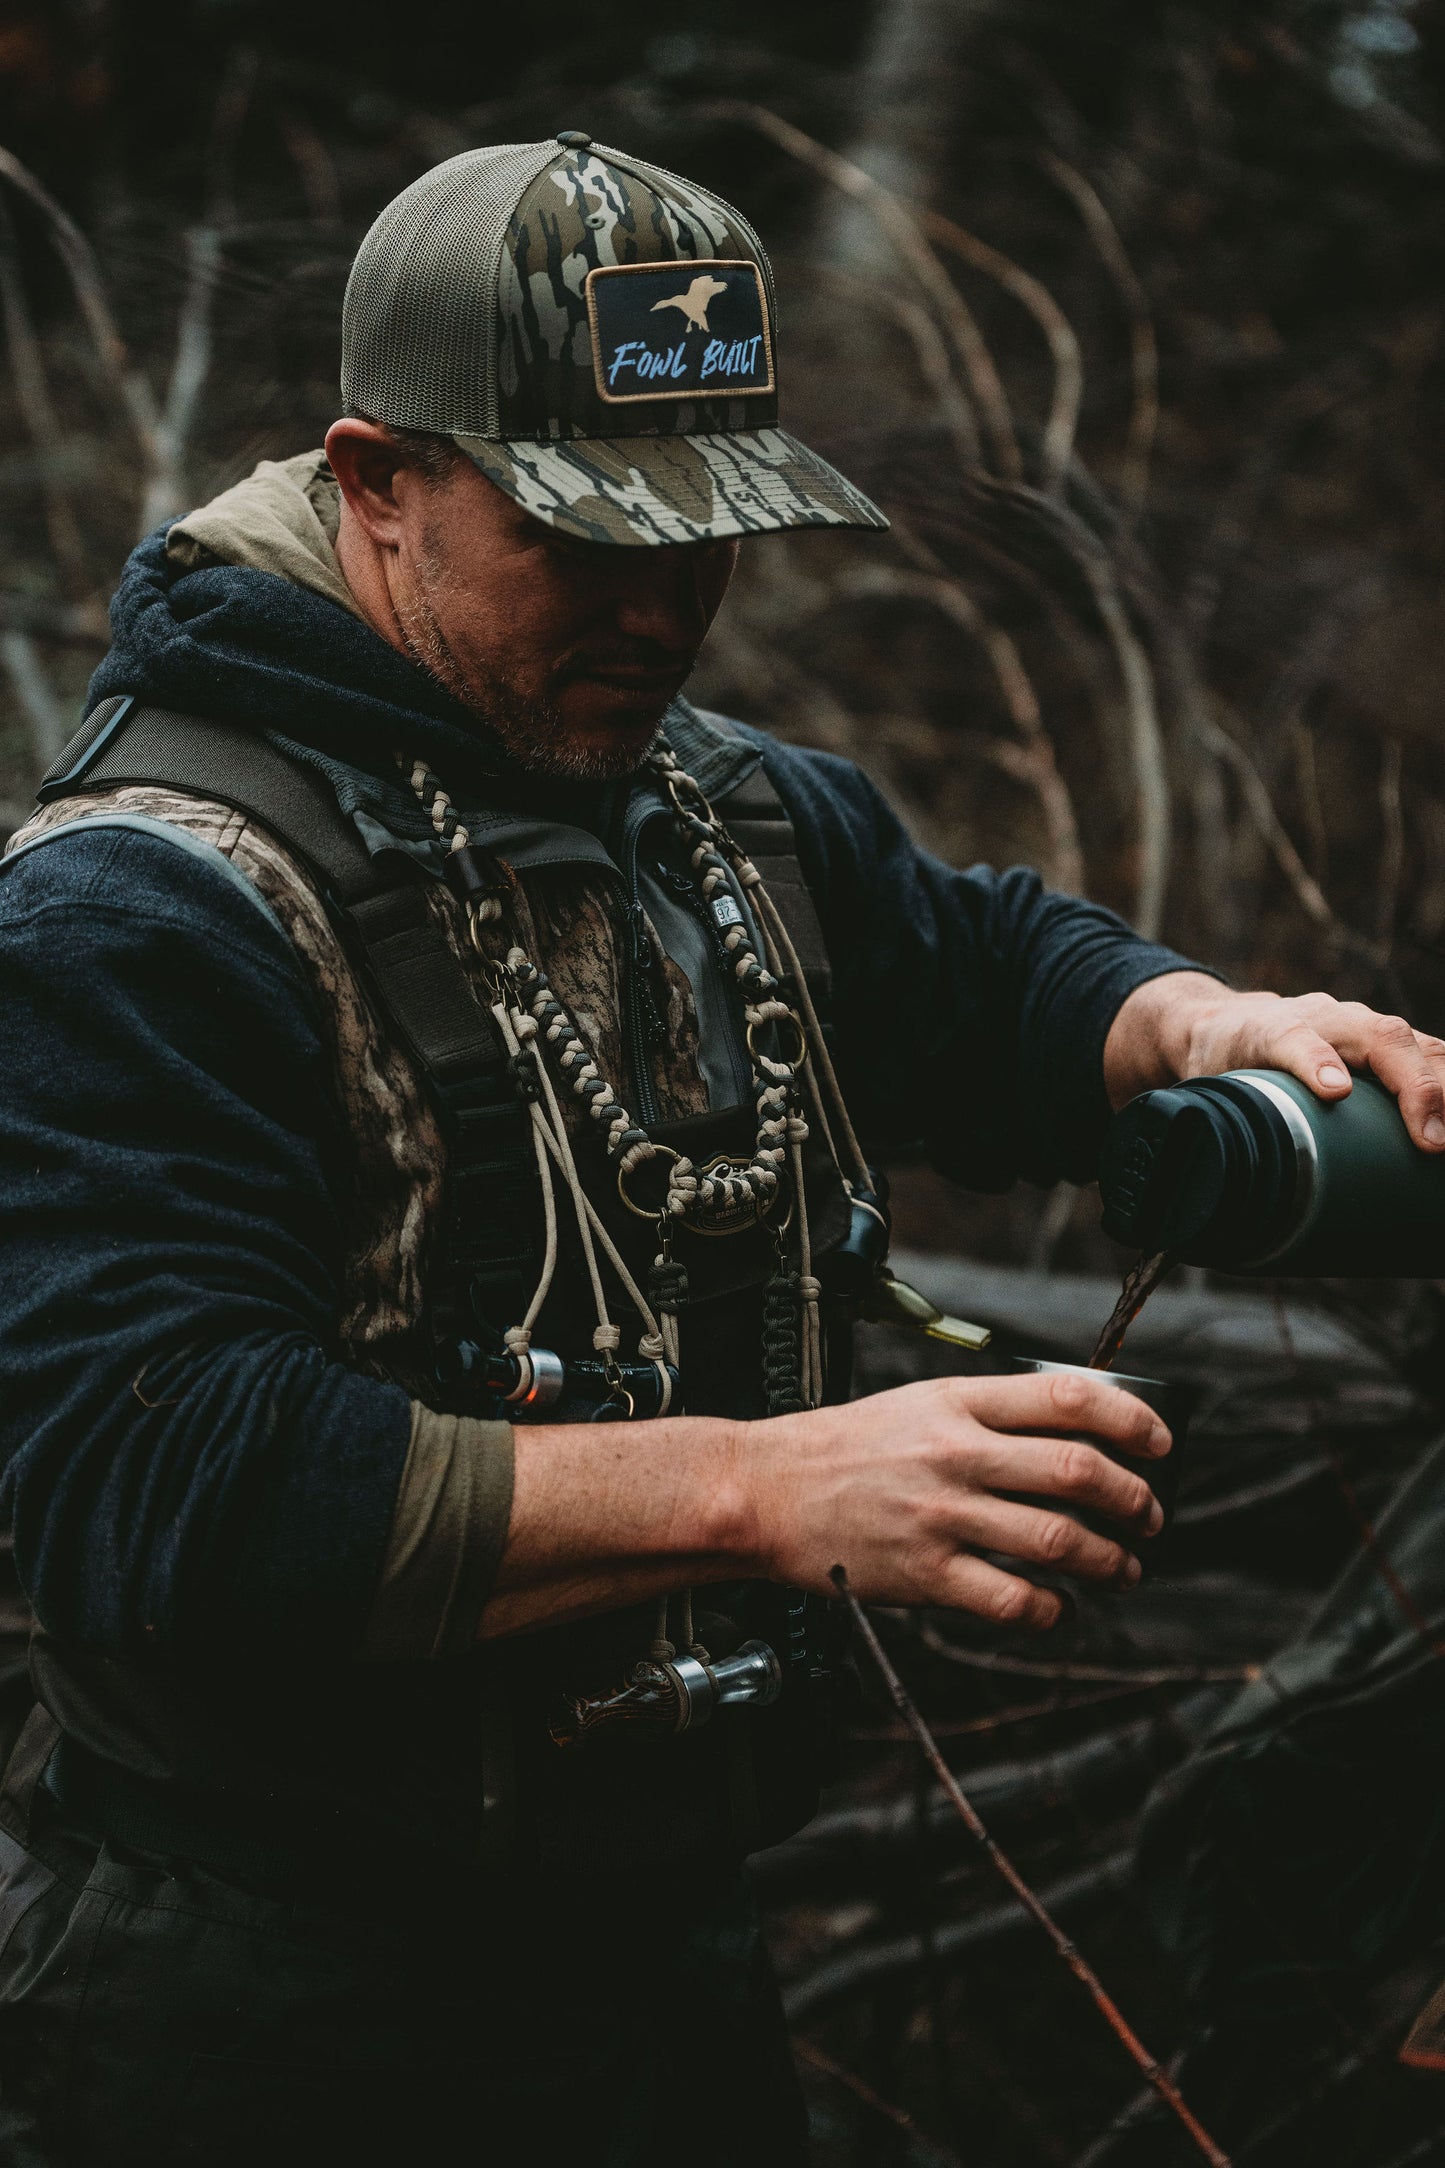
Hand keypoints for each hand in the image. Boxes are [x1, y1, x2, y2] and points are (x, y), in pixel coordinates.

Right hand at [752, 1370, 1168, 1630]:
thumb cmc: (845, 1447)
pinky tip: (1058, 1608)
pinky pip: (1012, 1599)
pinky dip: (1051, 1610)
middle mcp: (956, 1454)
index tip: (1158, 1443)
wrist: (766, 1490)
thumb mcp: (919, 1402)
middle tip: (1150, 1516)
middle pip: (1078, 1471)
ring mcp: (942, 1516)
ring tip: (1122, 1568)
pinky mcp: (925, 1574)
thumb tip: (1074, 1435)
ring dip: (1110, 1560)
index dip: (1131, 1419)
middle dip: (1134, 1499)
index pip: (1068, 1398)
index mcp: (958, 1401)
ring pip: (1058, 1540)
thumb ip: (990, 1413)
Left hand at [1104, 972, 1444, 1150]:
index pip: (1291, 1035)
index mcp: (1271, 1026)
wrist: (1219, 1028)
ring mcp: (1363, 1032)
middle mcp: (1328, 1020)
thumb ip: (1200, 1129)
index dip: (1311, 1060)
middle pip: (1379, 1037)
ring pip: (1417, 1046)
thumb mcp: (1200, 1092)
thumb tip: (1196, 1187)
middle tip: (1433, 1140)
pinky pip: (1433, 1061)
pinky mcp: (1388, 1053)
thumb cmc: (1214, 1064)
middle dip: (1415, 1084)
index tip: (1333, 1092)